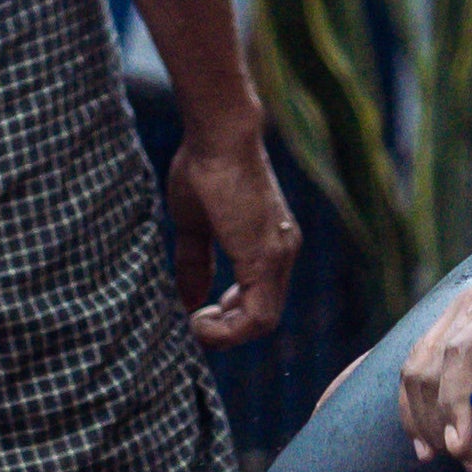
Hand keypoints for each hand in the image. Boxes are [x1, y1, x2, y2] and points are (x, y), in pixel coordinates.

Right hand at [167, 125, 297, 348]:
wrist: (219, 137)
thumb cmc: (204, 170)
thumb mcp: (194, 227)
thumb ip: (195, 265)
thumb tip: (189, 301)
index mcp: (269, 244)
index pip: (260, 300)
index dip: (230, 319)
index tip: (198, 314)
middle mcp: (282, 252)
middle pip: (263, 316)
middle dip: (227, 330)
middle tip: (195, 324)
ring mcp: (279, 254)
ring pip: (263, 321)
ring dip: (227, 334)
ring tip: (196, 325)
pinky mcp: (267, 256)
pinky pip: (259, 315)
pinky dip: (230, 329)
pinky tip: (199, 319)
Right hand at [398, 261, 471, 471]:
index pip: (463, 354)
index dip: (453, 404)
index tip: (460, 446)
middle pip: (432, 364)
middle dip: (439, 421)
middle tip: (463, 459)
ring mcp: (464, 303)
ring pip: (417, 364)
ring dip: (423, 415)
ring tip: (445, 452)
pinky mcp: (457, 315)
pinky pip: (422, 359)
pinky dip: (420, 401)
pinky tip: (428, 439)